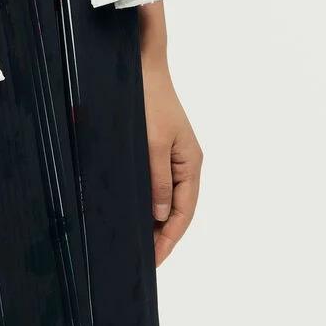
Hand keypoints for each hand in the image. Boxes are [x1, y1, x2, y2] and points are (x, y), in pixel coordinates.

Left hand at [141, 51, 203, 265]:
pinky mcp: (158, 146)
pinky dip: (148, 199)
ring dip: (154, 218)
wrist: (141, 65)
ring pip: (166, 196)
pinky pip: (156, 181)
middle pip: (177, 208)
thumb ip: (157, 180)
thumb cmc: (149, 100)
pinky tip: (134, 208)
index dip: (169, 238)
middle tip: (143, 257)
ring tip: (138, 240)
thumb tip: (160, 215)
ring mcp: (172, 154)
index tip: (154, 260)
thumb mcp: (153, 143)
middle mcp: (185, 162)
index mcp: (191, 163)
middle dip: (162, 234)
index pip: (183, 212)